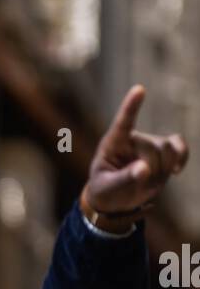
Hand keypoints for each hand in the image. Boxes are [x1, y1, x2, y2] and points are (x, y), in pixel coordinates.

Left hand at [83, 84, 188, 222]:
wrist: (116, 199)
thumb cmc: (106, 190)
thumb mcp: (108, 188)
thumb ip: (124, 178)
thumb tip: (145, 169)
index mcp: (113, 143)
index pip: (123, 122)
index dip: (131, 106)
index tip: (139, 89)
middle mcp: (133, 139)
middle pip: (153, 149)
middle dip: (149, 171)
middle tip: (134, 186)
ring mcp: (150, 144)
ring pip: (169, 150)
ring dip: (162, 172)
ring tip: (145, 182)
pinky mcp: (163, 152)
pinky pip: (179, 147)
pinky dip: (182, 157)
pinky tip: (176, 171)